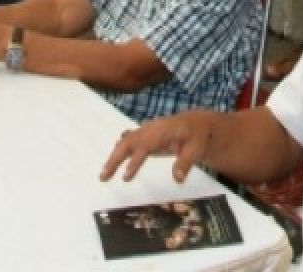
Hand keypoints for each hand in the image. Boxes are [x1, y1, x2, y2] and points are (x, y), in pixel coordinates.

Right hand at [99, 111, 216, 183]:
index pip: (145, 145)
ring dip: (114, 157)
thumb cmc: (198, 136)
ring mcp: (147, 131)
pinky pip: (129, 143)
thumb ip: (186, 162)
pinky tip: (112, 164)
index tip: (126, 176)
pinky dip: (119, 152)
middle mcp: (151, 129)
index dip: (135, 160)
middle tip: (104, 176)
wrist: (198, 124)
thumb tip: (178, 178)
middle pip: (129, 142)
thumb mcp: (198, 148)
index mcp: (163, 130)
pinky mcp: (146, 137)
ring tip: (104, 175)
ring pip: (126, 142)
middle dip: (115, 158)